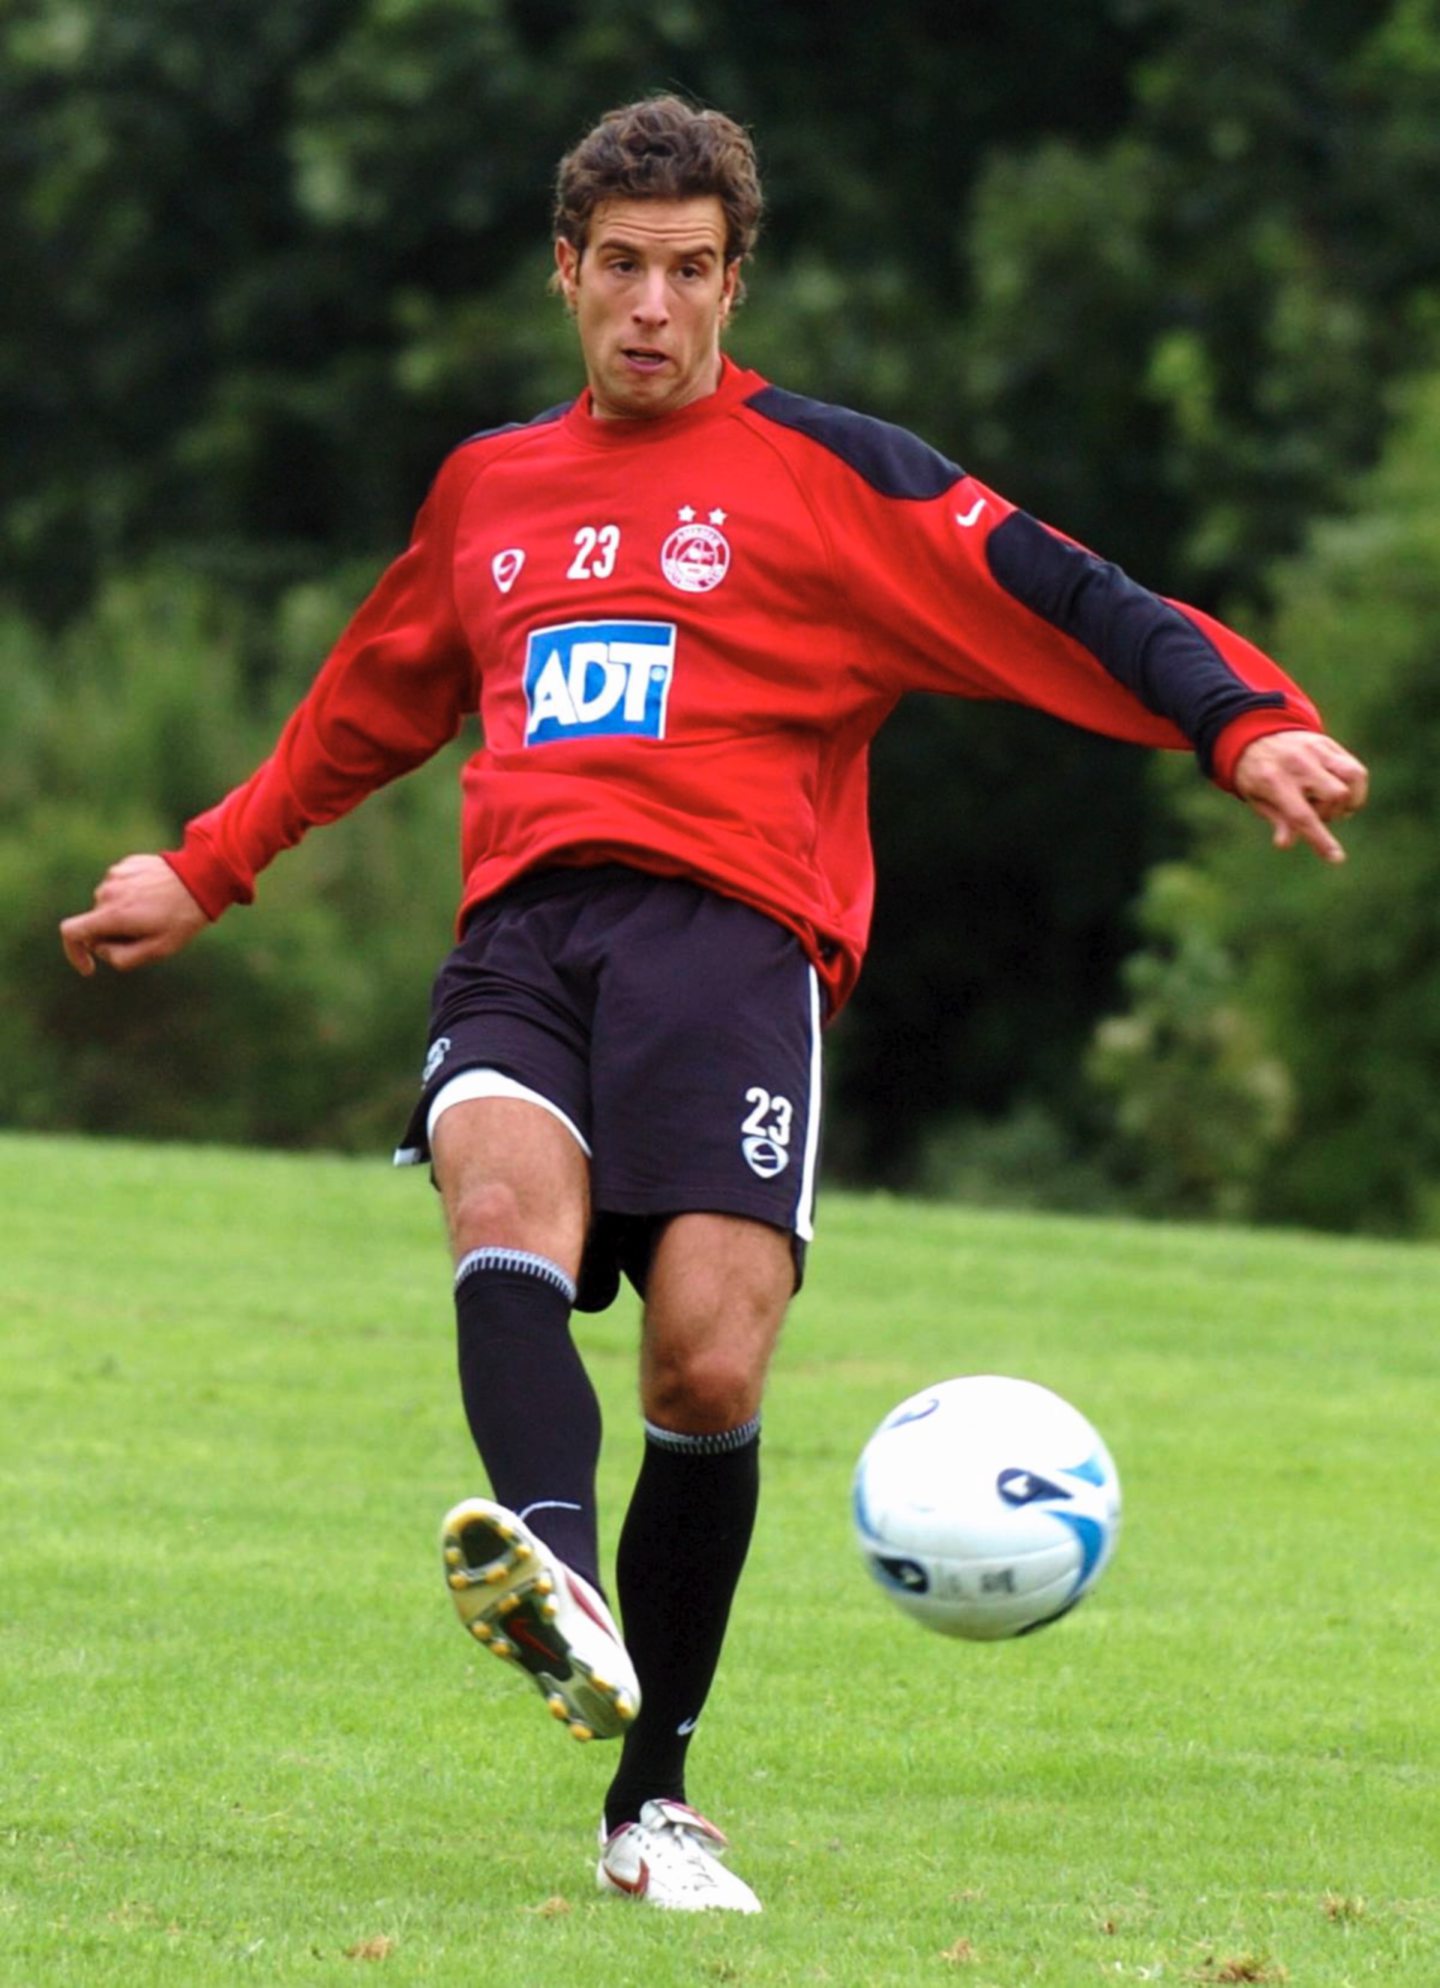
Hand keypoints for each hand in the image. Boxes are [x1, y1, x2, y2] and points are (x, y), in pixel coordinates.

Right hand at [59, 854, 208, 975]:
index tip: (89, 967)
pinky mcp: (124, 865)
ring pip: (107, 905)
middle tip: (146, 934)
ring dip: (122, 914)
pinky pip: (118, 888)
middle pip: (95, 922)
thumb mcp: (157, 950)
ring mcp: (114, 875)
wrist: (202, 878)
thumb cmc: (182, 919)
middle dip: (112, 934)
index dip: (74, 953)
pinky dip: (130, 897)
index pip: (71, 932)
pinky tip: (155, 895)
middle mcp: (107, 892)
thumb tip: (100, 949)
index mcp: (112, 914)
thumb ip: (121, 958)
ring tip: (155, 911)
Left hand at [1232, 730, 1369, 864]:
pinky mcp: (1328, 744)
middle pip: (1337, 794)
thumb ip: (1277, 820)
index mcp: (1274, 781)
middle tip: (1315, 813)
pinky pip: (1355, 770)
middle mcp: (1298, 763)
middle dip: (1332, 813)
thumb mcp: (1257, 799)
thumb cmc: (1255, 775)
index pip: (1302, 815)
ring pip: (1353, 777)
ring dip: (1349, 800)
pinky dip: (1354, 788)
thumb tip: (1285, 843)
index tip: (1337, 858)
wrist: (1255, 735)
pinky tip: (1338, 793)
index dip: (1320, 839)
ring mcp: (1316, 750)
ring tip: (1330, 804)